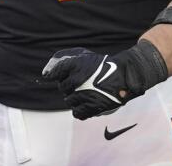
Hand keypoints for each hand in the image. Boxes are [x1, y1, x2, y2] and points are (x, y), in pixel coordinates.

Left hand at [42, 41, 167, 119]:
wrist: (124, 74)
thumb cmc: (104, 66)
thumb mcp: (84, 58)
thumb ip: (66, 64)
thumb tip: (46, 75)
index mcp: (76, 65)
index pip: (56, 72)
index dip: (52, 75)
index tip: (49, 76)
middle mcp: (77, 79)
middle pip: (62, 87)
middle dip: (66, 87)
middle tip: (74, 86)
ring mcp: (84, 93)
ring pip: (69, 100)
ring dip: (72, 99)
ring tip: (80, 95)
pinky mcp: (93, 106)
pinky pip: (78, 113)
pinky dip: (78, 111)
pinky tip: (81, 106)